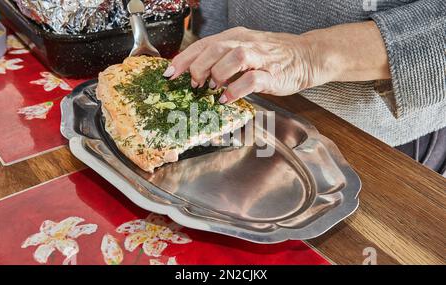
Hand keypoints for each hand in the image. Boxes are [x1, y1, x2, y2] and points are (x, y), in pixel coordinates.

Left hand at [163, 23, 389, 103]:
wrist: (306, 56)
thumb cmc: (272, 56)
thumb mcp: (244, 51)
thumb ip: (222, 60)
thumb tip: (195, 75)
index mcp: (236, 37)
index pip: (204, 44)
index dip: (184, 58)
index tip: (169, 73)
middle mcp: (246, 43)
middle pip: (216, 48)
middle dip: (198, 66)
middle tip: (192, 83)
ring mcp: (261, 58)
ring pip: (235, 57)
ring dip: (218, 74)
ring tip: (212, 89)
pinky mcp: (273, 74)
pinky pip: (252, 79)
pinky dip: (236, 89)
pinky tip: (227, 98)